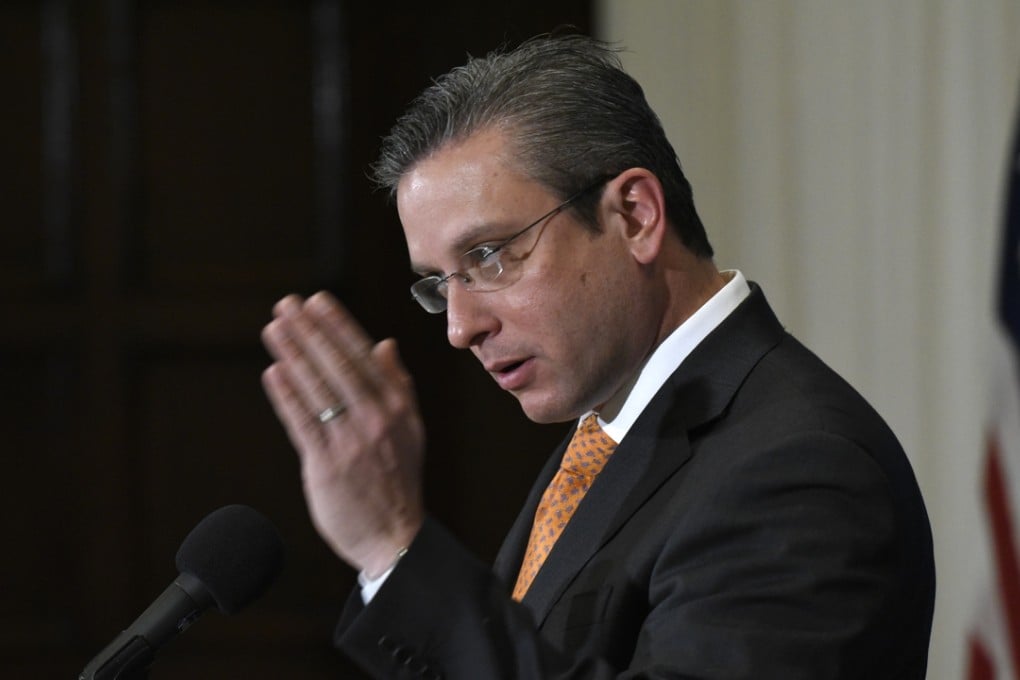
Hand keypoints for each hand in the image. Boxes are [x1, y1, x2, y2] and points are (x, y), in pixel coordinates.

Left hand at [261, 291, 424, 576]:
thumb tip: (384, 344)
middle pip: (337, 366)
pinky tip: (274, 373)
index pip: (363, 356)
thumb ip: (397, 385)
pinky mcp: (327, 466)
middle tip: (286, 305)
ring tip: (274, 329)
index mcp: (397, 407)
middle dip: (310, 331)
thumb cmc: (398, 480)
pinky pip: (303, 424)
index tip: (317, 301)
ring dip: (294, 355)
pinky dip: (288, 397)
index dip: (338, 326)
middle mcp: (376, 420)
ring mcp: (351, 443)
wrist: (395, 538)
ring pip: (318, 389)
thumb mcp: (411, 429)